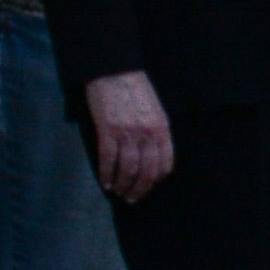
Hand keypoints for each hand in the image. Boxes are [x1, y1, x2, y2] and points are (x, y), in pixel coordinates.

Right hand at [81, 69, 176, 203]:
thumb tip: (152, 155)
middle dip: (139, 189)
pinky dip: (106, 174)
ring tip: (118, 192)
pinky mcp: (108, 130)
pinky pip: (108, 160)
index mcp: (162, 128)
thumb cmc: (135, 90)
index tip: (149, 187)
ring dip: (122, 185)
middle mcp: (147, 133)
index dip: (156, 179)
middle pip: (146, 171)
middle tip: (132, 198)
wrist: (115, 71)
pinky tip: (105, 182)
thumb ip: (156, 132)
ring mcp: (127, 132)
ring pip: (127, 169)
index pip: (164, 163)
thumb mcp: (154, 110)